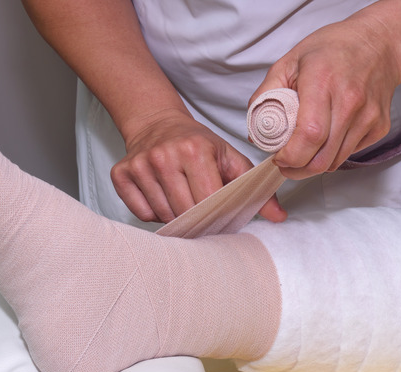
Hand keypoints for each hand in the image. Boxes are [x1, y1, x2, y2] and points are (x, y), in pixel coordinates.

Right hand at [111, 110, 286, 222]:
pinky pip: (141, 213)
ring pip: (162, 215)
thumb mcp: (229, 157)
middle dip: (197, 218)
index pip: (208, 201)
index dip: (217, 214)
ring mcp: (140, 165)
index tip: (221, 213)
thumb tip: (279, 217)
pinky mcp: (120, 173)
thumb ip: (254, 187)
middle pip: (185, 212)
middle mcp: (164, 156)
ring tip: (182, 198)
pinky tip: (162, 196)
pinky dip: (153, 213)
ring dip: (176, 216)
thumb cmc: (197, 144)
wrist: (157, 122)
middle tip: (203, 211)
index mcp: (194, 150)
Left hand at [250, 13, 400, 179]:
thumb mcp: (290, 61)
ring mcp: (368, 116)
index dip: (290, 156)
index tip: (278, 157)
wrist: (379, 43)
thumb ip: (267, 94)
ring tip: (304, 151)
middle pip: (322, 158)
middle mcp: (349, 101)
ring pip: (335, 162)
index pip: (309, 135)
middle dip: (298, 169)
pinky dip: (334, 153)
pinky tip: (328, 137)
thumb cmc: (334, 49)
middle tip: (286, 163)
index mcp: (323, 81)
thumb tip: (256, 130)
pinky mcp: (380, 127)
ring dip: (315, 164)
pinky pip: (351, 154)